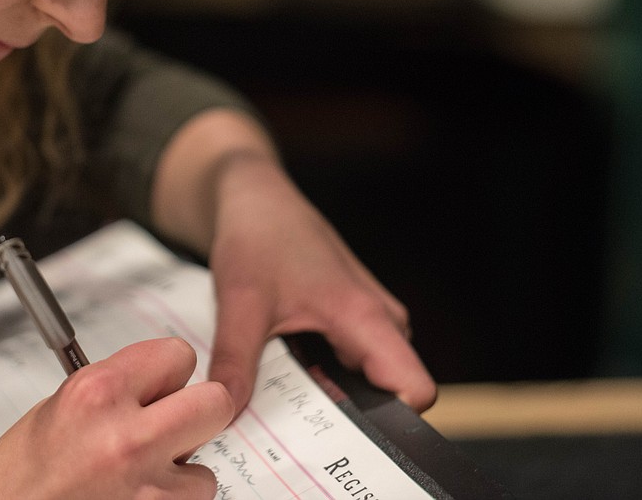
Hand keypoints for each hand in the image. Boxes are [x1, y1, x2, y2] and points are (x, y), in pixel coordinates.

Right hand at [0, 338, 233, 499]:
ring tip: (138, 479)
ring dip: (180, 476)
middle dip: (198, 414)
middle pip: (215, 403)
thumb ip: (116, 387)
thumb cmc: (20, 473)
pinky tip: (132, 499)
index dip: (171, 374)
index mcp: (99, 393)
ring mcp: (146, 490)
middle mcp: (127, 437)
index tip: (162, 386)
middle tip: (174, 425)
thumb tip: (158, 382)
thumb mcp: (61, 405)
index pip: (178, 355)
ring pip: (205, 471)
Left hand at [205, 152, 436, 413]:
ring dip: (332, 398)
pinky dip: (324, 377)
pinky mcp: (353, 321)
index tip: (341, 442)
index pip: (415, 389)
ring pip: (369, 380)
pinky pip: (353, 363)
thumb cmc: (258, 235)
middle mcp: (380, 320)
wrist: (256, 199)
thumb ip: (236, 360)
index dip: (392, 423)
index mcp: (366, 317)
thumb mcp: (239, 302)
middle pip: (389, 393)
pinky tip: (287, 378)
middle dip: (349, 420)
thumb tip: (225, 411)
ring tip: (285, 402)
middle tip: (296, 432)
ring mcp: (369, 320)